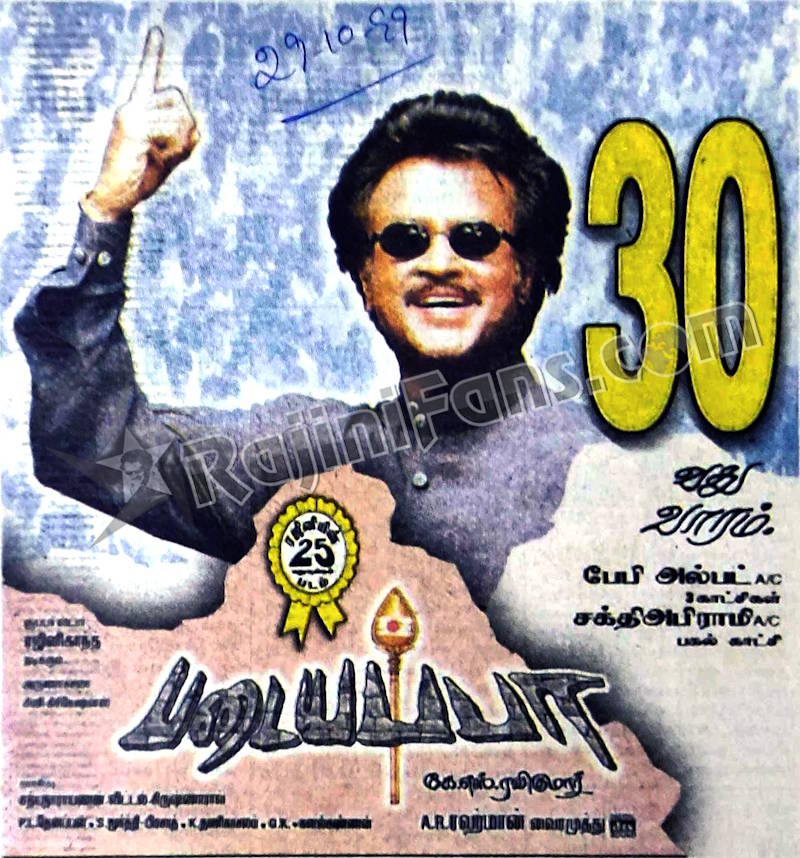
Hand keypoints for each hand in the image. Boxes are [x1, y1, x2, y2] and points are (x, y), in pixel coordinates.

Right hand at [82, 27, 198, 221]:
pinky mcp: (131, 124)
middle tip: (168, 150)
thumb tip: (196, 129)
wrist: (116, 195)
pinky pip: (168, 129)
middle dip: (185, 128)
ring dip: (179, 141)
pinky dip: (171, 148)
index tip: (156, 30)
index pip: (148, 76)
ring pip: (178, 116)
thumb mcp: (170, 154)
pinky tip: (152, 155)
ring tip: (158, 155)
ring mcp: (130, 112)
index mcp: (140, 109)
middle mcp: (132, 105)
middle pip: (179, 100)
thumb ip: (183, 136)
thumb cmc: (143, 175)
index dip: (152, 53)